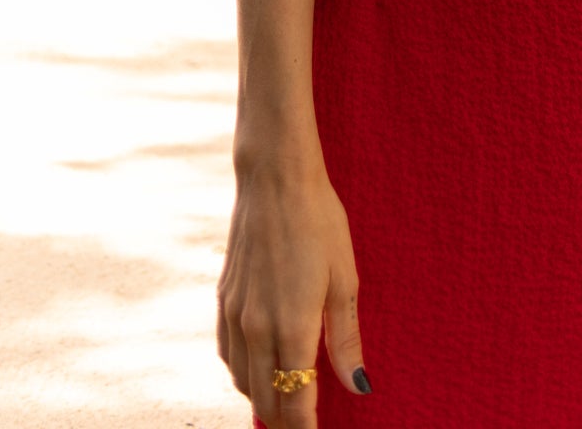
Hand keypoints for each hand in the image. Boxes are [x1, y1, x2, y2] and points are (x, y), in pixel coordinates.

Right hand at [220, 163, 368, 424]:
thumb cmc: (319, 222)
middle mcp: (257, 329)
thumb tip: (357, 387)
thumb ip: (346, 338)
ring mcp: (236, 315)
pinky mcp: (224, 299)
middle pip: (265, 400)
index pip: (295, 401)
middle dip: (285, 420)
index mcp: (292, 328)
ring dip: (262, 399)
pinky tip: (258, 368)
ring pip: (242, 381)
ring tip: (286, 402)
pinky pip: (227, 354)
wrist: (274, 179)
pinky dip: (242, 373)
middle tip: (305, 423)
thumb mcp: (345, 279)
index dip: (306, 428)